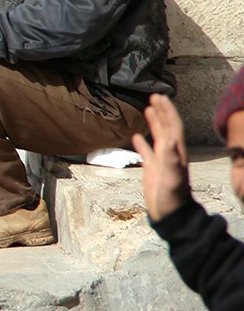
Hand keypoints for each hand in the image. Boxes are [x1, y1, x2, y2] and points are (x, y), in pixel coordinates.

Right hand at [133, 94, 190, 221]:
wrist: (169, 214)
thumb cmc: (171, 198)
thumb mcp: (172, 179)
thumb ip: (172, 160)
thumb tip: (172, 140)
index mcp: (175, 153)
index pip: (173, 126)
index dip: (167, 111)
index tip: (160, 98)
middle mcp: (170, 154)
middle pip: (167, 127)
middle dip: (162, 112)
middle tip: (154, 96)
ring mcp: (161, 161)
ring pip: (158, 137)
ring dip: (154, 123)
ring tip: (148, 109)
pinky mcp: (152, 170)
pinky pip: (147, 152)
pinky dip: (142, 143)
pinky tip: (135, 136)